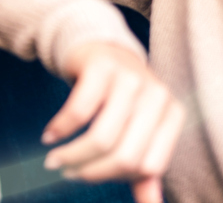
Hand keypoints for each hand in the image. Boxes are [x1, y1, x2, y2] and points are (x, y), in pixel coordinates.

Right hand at [42, 42, 184, 202]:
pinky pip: (79, 110)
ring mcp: (130, 79)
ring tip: (54, 159)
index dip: (115, 176)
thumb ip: (144, 168)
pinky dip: (61, 128)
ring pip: (101, 138)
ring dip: (72, 155)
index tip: (89, 175)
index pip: (148, 166)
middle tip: (66, 172)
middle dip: (90, 171)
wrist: (99, 46)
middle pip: (125, 156)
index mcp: (172, 115)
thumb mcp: (137, 128)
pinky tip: (50, 135)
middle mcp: (156, 96)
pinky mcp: (101, 67)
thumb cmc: (119, 95)